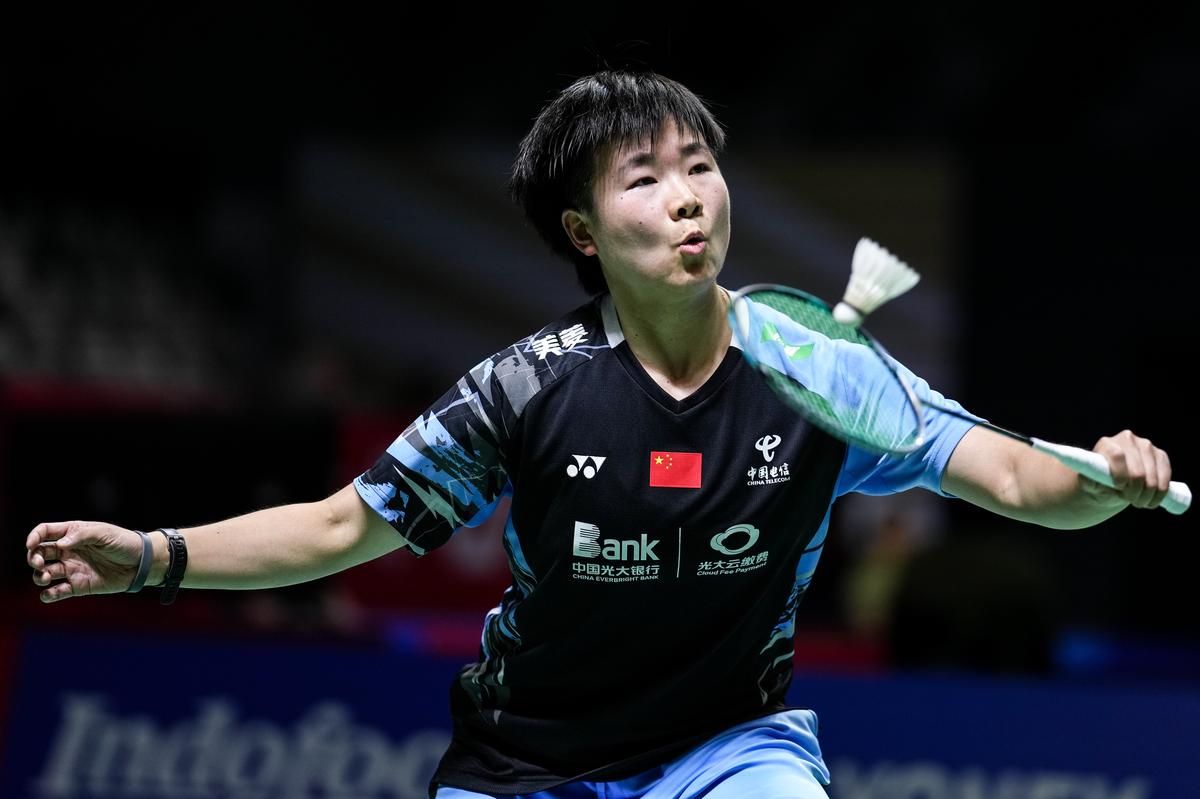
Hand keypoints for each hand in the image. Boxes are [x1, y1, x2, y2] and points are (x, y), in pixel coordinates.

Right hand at [26, 521, 144, 602]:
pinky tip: (48, 594)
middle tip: (39, 564)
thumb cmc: (124, 543)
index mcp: (72, 534)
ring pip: (44, 574)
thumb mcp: (104, 533)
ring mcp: (72, 569)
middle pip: (39, 553)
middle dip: (33, 558)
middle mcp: (68, 552)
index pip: (45, 532)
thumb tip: (61, 544)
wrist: (141, 563)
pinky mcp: (78, 586)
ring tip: (47, 577)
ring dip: (38, 576)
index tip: (31, 545)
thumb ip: (82, 536)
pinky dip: (48, 595)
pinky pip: (57, 592)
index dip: (34, 537)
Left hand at [1086, 430, 1172, 509]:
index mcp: (1107, 444)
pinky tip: (1152, 501)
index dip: (1120, 474)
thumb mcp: (1089, 483)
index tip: (1119, 488)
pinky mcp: (1161, 455)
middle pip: (1137, 470)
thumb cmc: (1098, 482)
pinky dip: (1160, 492)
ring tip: (1138, 502)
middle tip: (1129, 500)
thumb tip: (1095, 482)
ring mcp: (1146, 446)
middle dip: (1134, 492)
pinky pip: (1165, 476)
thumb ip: (1088, 482)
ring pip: (1152, 476)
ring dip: (1147, 495)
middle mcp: (1127, 440)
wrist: (1112, 482)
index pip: (1117, 456)